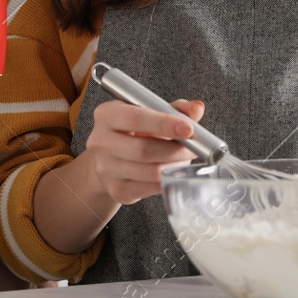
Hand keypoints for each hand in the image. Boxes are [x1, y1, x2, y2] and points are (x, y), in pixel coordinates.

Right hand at [82, 98, 206, 205]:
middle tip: (193, 148)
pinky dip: (168, 180)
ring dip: (174, 165)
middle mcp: (100, 141)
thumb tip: (197, 108)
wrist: (111, 160)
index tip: (188, 129)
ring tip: (184, 159)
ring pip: (150, 171)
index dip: (164, 124)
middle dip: (175, 149)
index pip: (136, 118)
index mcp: (107, 114)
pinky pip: (150, 188)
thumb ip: (176, 109)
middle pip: (144, 148)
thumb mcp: (152, 113)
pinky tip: (172, 171)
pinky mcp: (116, 189)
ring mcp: (106, 168)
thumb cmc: (135, 132)